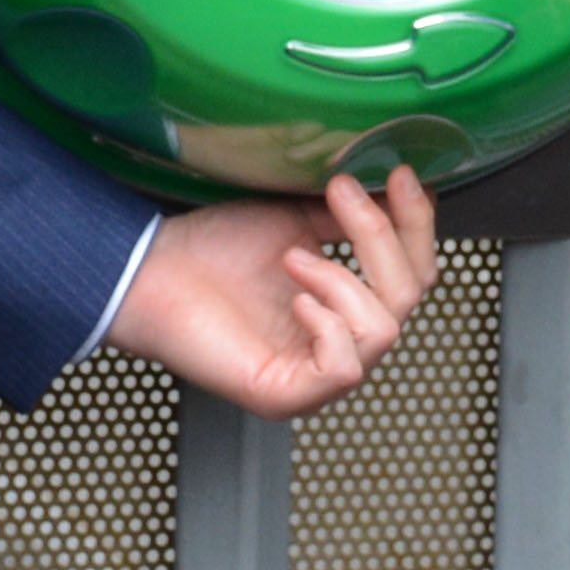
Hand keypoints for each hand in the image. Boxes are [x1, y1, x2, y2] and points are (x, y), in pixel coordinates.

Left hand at [104, 166, 445, 418]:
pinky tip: (294, 297)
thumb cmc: (211, 252)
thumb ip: (345, 217)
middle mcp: (340, 346)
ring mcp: (316, 377)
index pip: (414, 276)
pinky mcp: (287, 395)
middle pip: (408, 299)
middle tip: (338, 194)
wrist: (153, 272)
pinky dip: (327, 322)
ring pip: (384, 331)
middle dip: (382, 237)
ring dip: (343, 278)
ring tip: (293, 257)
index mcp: (346, 308)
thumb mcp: (293, 222)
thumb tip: (390, 186)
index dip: (417, 224)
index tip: (399, 174)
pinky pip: (344, 368)